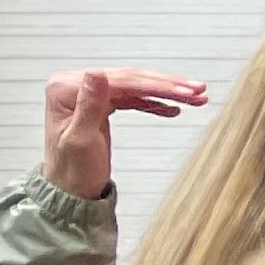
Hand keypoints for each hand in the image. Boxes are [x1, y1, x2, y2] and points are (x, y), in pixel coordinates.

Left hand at [40, 69, 205, 199]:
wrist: (72, 191)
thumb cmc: (71, 170)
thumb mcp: (81, 139)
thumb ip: (89, 104)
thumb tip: (97, 72)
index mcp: (66, 89)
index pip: (121, 81)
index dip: (155, 85)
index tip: (184, 91)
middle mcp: (76, 86)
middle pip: (131, 80)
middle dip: (167, 86)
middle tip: (198, 91)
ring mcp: (89, 95)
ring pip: (136, 87)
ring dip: (166, 92)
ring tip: (196, 97)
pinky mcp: (101, 105)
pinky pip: (133, 98)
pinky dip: (155, 102)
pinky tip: (173, 108)